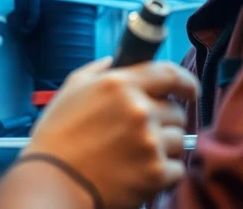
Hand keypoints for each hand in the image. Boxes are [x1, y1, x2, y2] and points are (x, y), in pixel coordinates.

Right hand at [22, 58, 199, 208]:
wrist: (52, 182)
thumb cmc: (57, 136)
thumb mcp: (72, 89)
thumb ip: (98, 70)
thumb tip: (116, 60)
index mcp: (121, 84)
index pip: (170, 74)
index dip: (186, 83)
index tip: (190, 91)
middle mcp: (140, 109)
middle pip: (176, 111)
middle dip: (164, 121)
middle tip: (141, 133)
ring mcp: (150, 142)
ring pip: (179, 140)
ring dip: (164, 147)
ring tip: (135, 154)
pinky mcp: (155, 173)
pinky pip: (177, 169)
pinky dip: (163, 173)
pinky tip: (139, 172)